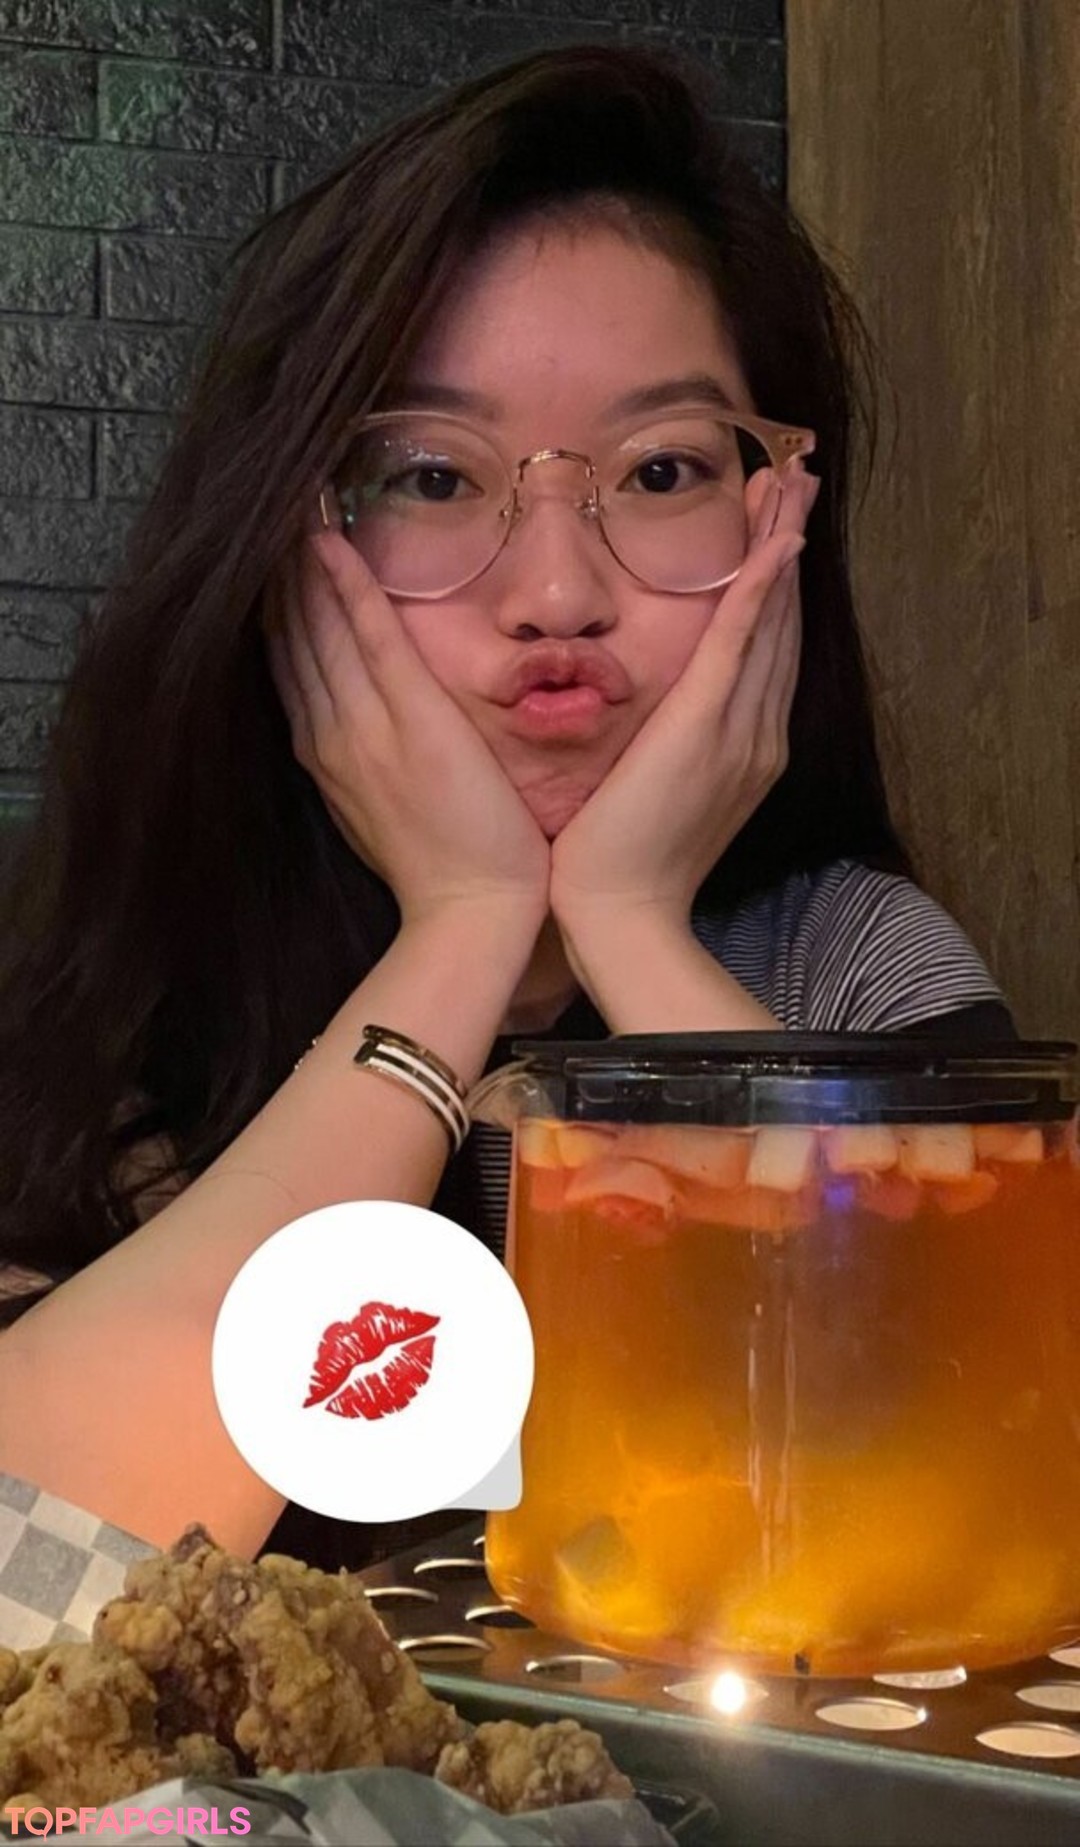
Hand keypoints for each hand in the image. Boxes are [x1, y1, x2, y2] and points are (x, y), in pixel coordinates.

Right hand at [266, 529, 549, 926]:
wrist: (469, 912)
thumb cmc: (443, 866)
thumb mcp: (383, 810)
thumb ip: (366, 762)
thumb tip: (360, 726)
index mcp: (326, 756)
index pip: (289, 666)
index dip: (275, 611)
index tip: (266, 560)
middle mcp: (331, 736)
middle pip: (290, 640)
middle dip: (276, 577)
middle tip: (265, 514)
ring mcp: (366, 727)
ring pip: (318, 631)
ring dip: (300, 568)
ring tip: (288, 509)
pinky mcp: (412, 720)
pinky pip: (372, 638)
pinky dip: (346, 588)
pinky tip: (329, 544)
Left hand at [550, 463, 818, 936]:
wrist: (621, 915)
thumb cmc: (620, 862)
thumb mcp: (655, 793)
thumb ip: (671, 748)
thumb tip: (658, 719)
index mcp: (746, 749)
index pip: (767, 650)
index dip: (778, 584)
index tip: (779, 525)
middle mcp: (758, 735)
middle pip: (783, 623)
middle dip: (790, 545)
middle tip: (798, 478)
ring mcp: (740, 731)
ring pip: (771, 620)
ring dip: (782, 545)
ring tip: (792, 483)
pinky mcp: (706, 728)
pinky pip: (740, 644)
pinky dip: (762, 589)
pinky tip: (777, 542)